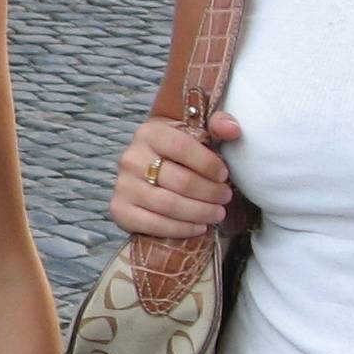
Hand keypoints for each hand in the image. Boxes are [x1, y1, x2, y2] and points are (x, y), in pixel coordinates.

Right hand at [108, 112, 238, 239]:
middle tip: (225, 197)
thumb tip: (233, 129)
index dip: (209, 164)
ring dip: (200, 213)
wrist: (146, 170)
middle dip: (210, 193)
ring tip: (217, 213)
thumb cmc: (177, 152)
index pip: (183, 147)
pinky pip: (154, 224)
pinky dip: (181, 229)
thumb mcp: (195, 132)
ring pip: (169, 205)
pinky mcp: (120, 210)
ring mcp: (123, 186)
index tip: (224, 175)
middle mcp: (131, 158)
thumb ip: (217, 124)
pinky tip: (198, 227)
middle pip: (180, 181)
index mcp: (149, 133)